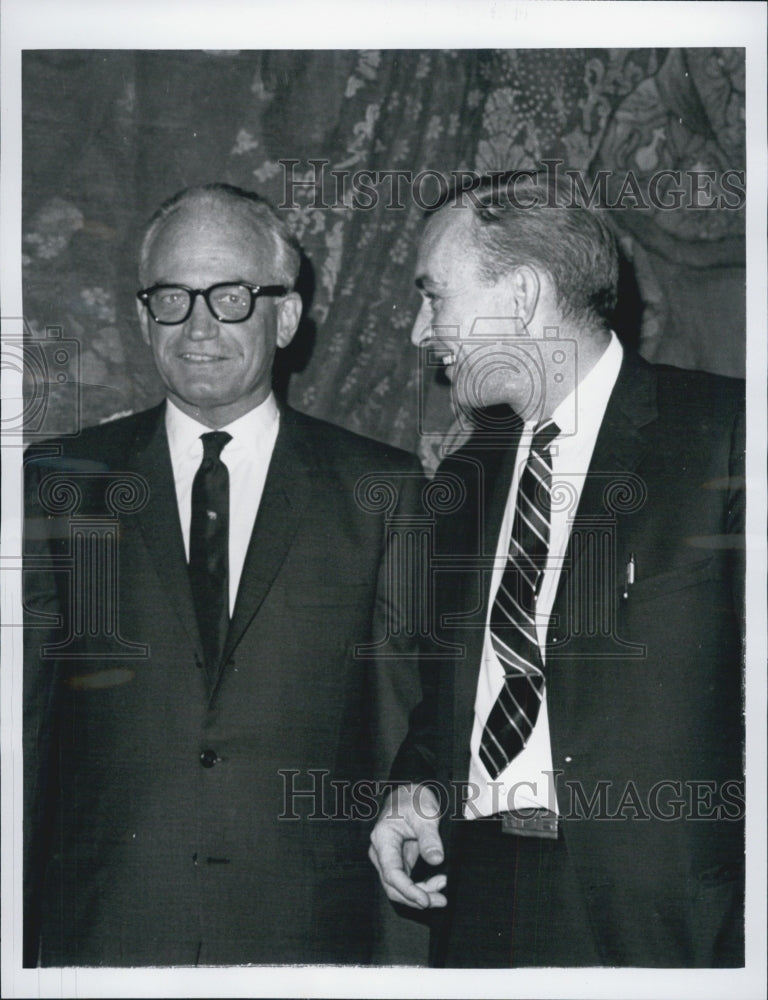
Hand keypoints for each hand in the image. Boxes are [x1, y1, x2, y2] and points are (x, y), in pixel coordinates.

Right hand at [369, 783, 446, 908]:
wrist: (410, 792)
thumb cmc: (414, 799)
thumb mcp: (425, 814)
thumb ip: (429, 837)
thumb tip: (436, 860)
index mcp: (383, 838)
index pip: (391, 872)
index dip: (408, 890)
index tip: (425, 900)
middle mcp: (381, 852)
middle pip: (392, 885)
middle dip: (415, 897)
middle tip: (440, 900)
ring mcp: (388, 858)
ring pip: (398, 887)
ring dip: (419, 895)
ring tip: (441, 895)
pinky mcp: (397, 861)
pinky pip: (405, 881)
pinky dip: (419, 888)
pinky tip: (436, 885)